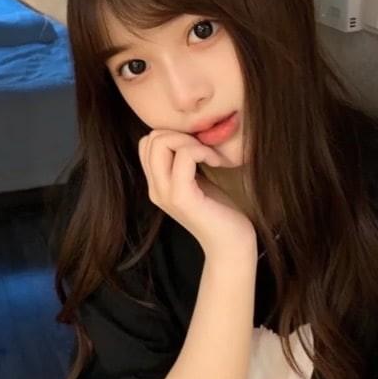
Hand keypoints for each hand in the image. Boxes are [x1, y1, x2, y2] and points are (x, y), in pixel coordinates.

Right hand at [138, 130, 255, 254]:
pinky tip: (216, 162)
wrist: (230, 244)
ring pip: (161, 144)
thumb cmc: (219, 211)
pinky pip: (184, 157)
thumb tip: (185, 136)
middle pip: (150, 140)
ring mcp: (165, 193)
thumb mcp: (197, 181)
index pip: (146, 143)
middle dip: (179, 134)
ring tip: (209, 155)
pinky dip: (202, 151)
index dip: (171, 135)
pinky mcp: (182, 198)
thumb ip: (184, 163)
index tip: (196, 147)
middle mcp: (155, 189)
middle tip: (204, 149)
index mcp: (156, 184)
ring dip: (190, 141)